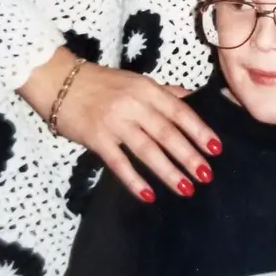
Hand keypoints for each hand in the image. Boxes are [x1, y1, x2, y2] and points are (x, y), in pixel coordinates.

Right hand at [19, 47, 221, 200]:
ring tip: (185, 188)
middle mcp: (133, 105)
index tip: (216, 149)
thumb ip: (165, 93)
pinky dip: (133, 179)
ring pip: (146, 149)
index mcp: (147, 89)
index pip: (179, 112)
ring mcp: (114, 122)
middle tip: (206, 175)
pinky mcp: (96, 138)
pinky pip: (118, 162)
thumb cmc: (102, 83)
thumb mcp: (137, 81)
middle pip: (166, 133)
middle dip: (188, 155)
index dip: (199, 131)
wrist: (59, 81)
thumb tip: (193, 99)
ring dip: (167, 171)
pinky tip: (148, 194)